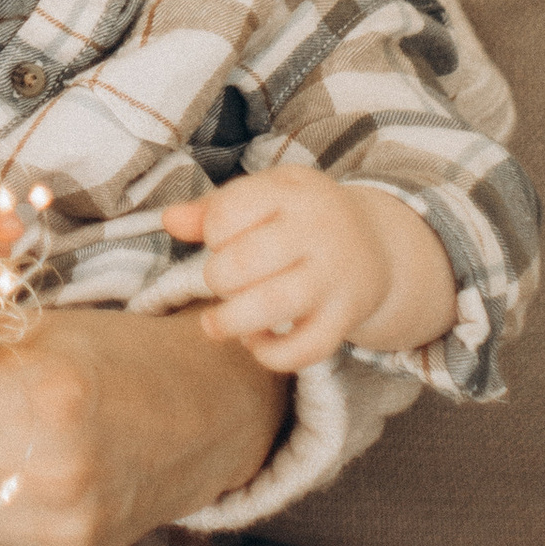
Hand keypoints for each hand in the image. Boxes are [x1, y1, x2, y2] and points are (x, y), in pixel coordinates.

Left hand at [165, 169, 454, 372]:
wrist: (375, 243)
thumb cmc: (299, 217)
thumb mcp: (263, 194)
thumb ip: (213, 208)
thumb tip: (169, 221)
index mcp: (291, 191)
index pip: (226, 215)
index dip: (211, 235)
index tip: (223, 241)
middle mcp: (317, 231)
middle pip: (243, 263)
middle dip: (217, 279)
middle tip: (222, 281)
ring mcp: (334, 277)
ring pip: (272, 307)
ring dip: (231, 322)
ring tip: (215, 324)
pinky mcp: (345, 317)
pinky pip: (306, 348)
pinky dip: (271, 354)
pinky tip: (256, 341)